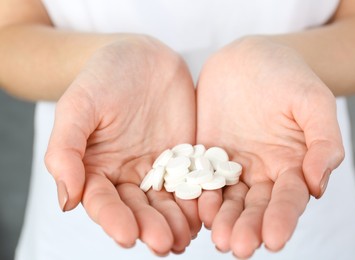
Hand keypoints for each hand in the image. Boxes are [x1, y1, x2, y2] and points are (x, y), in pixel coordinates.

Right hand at [45, 37, 199, 253]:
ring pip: (167, 202)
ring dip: (176, 222)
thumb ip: (66, 150)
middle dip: (151, 227)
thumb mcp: (78, 106)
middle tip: (165, 244)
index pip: (103, 201)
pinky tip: (206, 213)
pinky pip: (193, 181)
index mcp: (97, 169)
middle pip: (138, 208)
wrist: (142, 57)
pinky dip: (198, 198)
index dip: (113, 219)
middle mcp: (128, 175)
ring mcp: (159, 168)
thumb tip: (66, 201)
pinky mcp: (185, 158)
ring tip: (185, 238)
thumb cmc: (104, 76)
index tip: (127, 236)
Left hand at [196, 37, 343, 257]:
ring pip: (227, 199)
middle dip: (248, 227)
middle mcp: (261, 172)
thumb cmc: (287, 75)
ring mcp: (231, 165)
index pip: (288, 198)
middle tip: (238, 247)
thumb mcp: (313, 101)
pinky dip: (198, 194)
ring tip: (217, 237)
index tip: (275, 239)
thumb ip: (323, 141)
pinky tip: (195, 208)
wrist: (248, 58)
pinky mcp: (205, 155)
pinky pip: (201, 179)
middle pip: (256, 206)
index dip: (283, 218)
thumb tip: (318, 185)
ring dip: (222, 219)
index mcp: (291, 164)